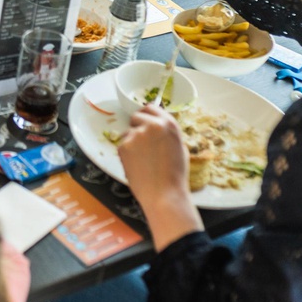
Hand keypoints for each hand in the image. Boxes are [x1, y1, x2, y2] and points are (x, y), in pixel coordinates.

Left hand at [118, 104, 202, 249]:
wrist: (164, 194)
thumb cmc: (175, 174)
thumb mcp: (179, 147)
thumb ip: (166, 133)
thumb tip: (156, 125)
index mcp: (169, 124)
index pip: (151, 107)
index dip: (147, 115)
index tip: (145, 121)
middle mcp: (152, 125)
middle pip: (136, 116)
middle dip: (137, 126)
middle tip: (143, 143)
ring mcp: (136, 134)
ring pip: (128, 132)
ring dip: (132, 141)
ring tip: (143, 159)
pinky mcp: (123, 146)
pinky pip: (122, 145)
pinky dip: (126, 153)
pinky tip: (137, 165)